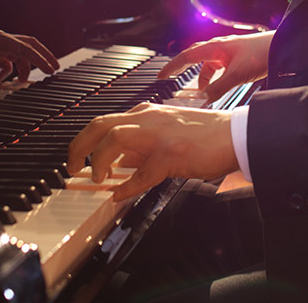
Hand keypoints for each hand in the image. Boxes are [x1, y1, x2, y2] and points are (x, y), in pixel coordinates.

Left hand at [0, 18, 59, 88]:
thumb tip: (0, 90)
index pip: (25, 48)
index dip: (40, 59)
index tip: (51, 70)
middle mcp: (0, 39)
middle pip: (29, 45)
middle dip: (43, 57)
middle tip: (54, 69)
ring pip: (18, 54)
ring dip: (22, 68)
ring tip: (20, 84)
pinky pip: (5, 60)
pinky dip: (7, 71)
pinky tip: (0, 80)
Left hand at [68, 102, 238, 200]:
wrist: (236, 134)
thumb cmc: (206, 135)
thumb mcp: (167, 131)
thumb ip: (143, 142)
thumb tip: (120, 161)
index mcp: (146, 113)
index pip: (105, 121)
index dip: (85, 141)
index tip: (78, 158)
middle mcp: (148, 118)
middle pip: (100, 125)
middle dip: (78, 146)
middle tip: (71, 167)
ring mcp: (159, 135)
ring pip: (114, 139)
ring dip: (99, 161)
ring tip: (97, 178)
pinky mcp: (172, 153)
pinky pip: (143, 173)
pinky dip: (127, 186)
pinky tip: (120, 195)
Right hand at [158, 31, 273, 103]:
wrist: (281, 47)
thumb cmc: (261, 53)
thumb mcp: (237, 75)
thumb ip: (219, 88)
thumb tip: (204, 98)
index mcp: (215, 48)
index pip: (186, 57)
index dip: (172, 67)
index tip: (161, 76)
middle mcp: (219, 47)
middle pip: (194, 57)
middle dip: (182, 69)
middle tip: (171, 78)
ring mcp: (228, 51)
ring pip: (208, 63)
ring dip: (203, 76)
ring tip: (203, 91)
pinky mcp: (237, 56)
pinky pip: (219, 66)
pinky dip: (215, 76)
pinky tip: (219, 85)